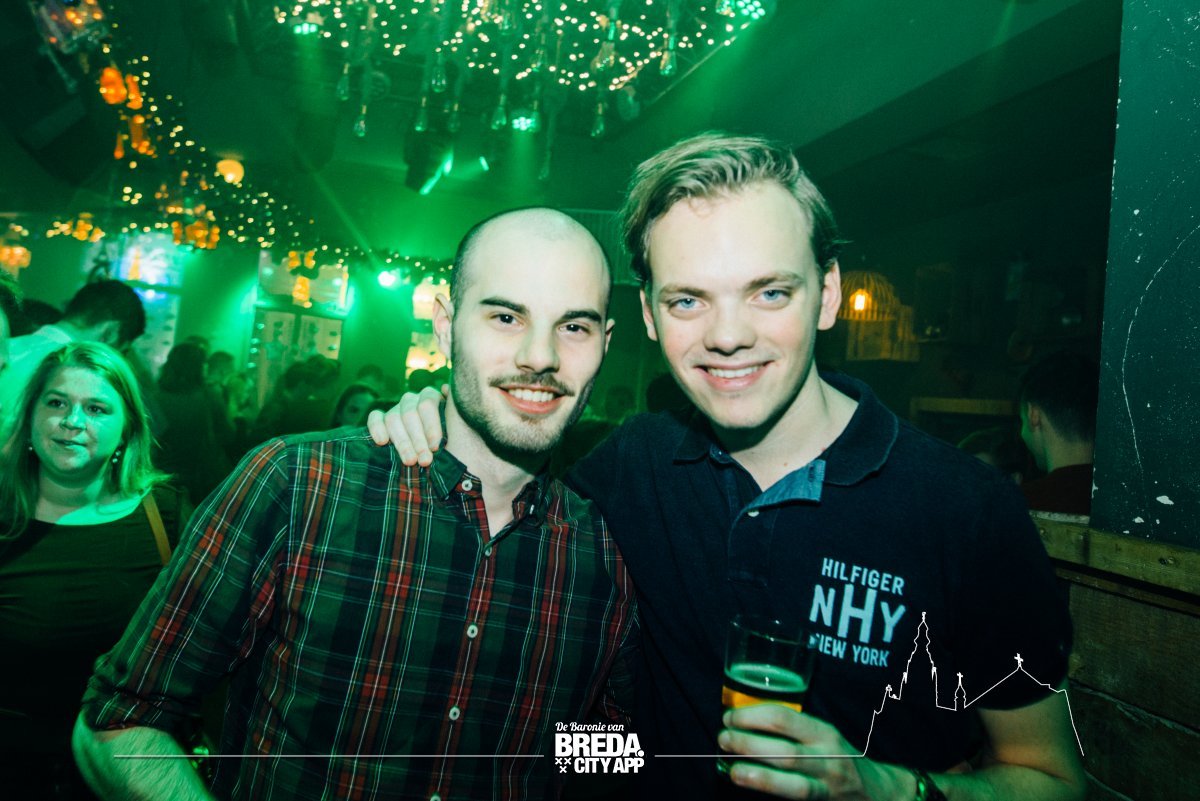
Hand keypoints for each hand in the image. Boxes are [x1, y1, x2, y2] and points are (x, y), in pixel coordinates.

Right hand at [367, 385, 446, 465]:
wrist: (437, 455)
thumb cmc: (450, 442)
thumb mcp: (456, 428)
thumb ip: (453, 411)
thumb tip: (445, 389)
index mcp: (431, 397)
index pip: (427, 404)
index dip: (431, 427)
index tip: (436, 447)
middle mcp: (412, 400)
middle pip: (410, 414)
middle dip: (418, 440)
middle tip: (425, 460)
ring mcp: (395, 409)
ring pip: (393, 418)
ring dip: (402, 442)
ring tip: (411, 461)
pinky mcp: (380, 419)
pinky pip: (374, 418)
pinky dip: (377, 428)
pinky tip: (382, 442)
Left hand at [718, 705, 912, 799]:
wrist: (878, 793)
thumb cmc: (840, 759)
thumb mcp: (822, 737)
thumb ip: (792, 731)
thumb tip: (743, 725)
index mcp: (824, 734)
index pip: (784, 720)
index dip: (752, 718)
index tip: (730, 718)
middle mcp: (829, 760)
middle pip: (785, 753)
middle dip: (749, 745)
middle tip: (723, 739)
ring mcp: (828, 789)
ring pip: (793, 785)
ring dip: (759, 777)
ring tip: (733, 771)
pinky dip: (773, 798)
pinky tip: (753, 793)